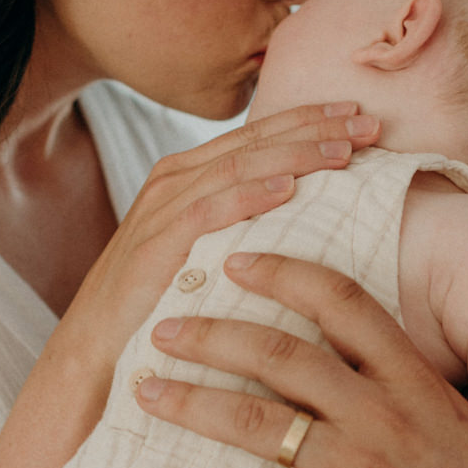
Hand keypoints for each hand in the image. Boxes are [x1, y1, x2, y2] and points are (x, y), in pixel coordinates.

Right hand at [55, 104, 378, 375]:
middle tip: (371, 124)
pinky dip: (246, 196)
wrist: (96, 350)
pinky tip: (286, 190)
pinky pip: (206, 211)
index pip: (260, 135)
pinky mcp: (154, 245)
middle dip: (315, 128)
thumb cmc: (159, 303)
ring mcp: (162, 210)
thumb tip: (306, 212)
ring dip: (293, 155)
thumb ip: (243, 222)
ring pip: (237, 167)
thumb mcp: (206, 250)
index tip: (362, 117)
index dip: (311, 120)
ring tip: (342, 151)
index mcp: (190, 176)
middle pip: (255, 141)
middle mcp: (175, 181)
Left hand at [136, 252, 467, 467]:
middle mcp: (378, 413)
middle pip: (279, 353)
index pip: (342, 301)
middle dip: (212, 334)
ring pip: (254, 420)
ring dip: (191, 402)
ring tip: (144, 390)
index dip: (284, 274)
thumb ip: (411, 392)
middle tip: (163, 327)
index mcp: (412, 381)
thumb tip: (369, 367)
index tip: (239, 261)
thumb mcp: (462, 426)